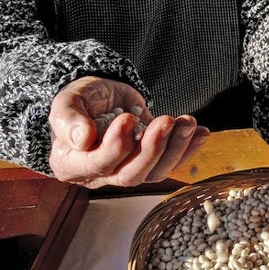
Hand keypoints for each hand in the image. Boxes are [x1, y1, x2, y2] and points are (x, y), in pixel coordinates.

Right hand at [48, 76, 209, 188]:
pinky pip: (170, 164)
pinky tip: (200, 132)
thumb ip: (69, 118)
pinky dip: (188, 149)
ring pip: (154, 172)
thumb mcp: (68, 101)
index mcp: (72, 163)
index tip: (127, 119)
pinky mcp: (149, 162)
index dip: (115, 147)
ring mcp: (126, 170)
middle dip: (152, 149)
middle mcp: (99, 175)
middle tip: (166, 121)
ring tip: (187, 122)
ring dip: (175, 147)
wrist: (103, 95)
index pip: (97, 165)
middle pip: (130, 175)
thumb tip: (84, 139)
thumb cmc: (82, 99)